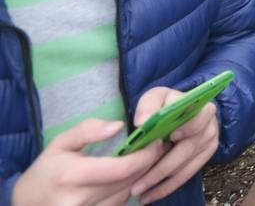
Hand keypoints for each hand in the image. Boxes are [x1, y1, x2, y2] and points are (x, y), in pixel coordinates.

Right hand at [11, 118, 163, 205]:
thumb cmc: (46, 170)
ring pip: (128, 193)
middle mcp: (80, 199)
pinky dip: (127, 189)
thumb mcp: (60, 143)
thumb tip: (118, 126)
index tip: (155, 142)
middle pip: (129, 181)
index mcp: (72, 176)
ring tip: (143, 160)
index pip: (121, 169)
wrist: (28, 204)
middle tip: (156, 147)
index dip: (144, 156)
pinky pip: (120, 203)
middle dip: (148, 163)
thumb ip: (88, 130)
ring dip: (140, 176)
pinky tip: (127, 177)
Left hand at [128, 87, 219, 202]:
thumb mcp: (155, 97)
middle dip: (161, 169)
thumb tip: (143, 121)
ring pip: (187, 166)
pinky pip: (188, 174)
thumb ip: (148, 106)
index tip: (171, 137)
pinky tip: (152, 195)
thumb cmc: (164, 104)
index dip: (188, 128)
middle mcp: (209, 124)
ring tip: (140, 194)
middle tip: (138, 185)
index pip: (200, 116)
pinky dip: (169, 186)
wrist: (178, 112)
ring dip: (163, 183)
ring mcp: (209, 140)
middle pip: (188, 149)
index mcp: (199, 106)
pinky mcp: (206, 154)